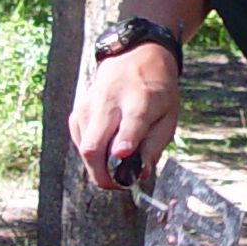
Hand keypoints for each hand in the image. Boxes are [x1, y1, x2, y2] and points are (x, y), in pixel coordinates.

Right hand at [70, 41, 181, 189]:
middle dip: (103, 174)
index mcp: (140, 100)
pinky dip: (93, 155)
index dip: (125, 141)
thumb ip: (155, 147)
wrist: (134, 60)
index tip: (121, 155)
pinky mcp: (77, 113)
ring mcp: (89, 107)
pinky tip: (107, 149)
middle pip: (95, 145)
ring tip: (117, 169)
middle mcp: (110, 102)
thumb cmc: (155, 93)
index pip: (131, 122)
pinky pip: (81, 144)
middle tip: (118, 186)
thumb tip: (141, 174)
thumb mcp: (168, 117)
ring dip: (98, 168)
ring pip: (85, 149)